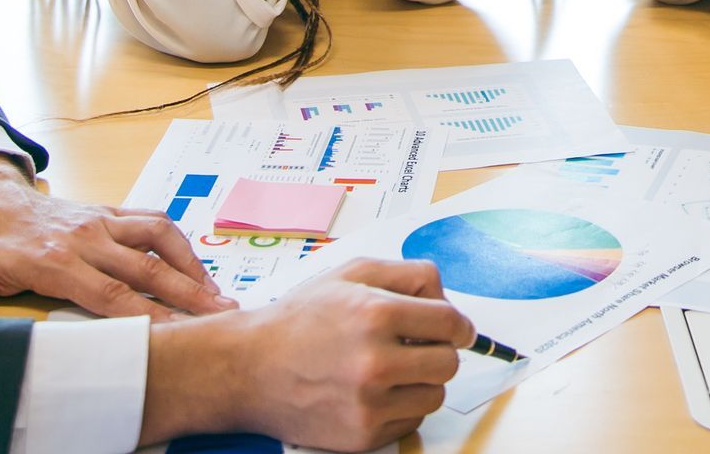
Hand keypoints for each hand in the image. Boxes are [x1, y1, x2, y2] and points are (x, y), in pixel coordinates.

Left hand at [0, 153, 235, 321]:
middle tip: (222, 312)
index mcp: (55, 260)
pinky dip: (177, 240)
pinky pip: (150, 220)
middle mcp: (86, 238)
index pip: (111, 295)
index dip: (147, 316)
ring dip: (190, 264)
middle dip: (187, 292)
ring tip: (215, 291)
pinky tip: (192, 262)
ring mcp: (99, 221)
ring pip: (158, 237)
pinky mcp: (106, 211)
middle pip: (147, 269)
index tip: (178, 333)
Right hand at [150, 258, 471, 451]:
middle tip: (414, 347)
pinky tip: (372, 391)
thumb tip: (448, 298)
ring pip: (434, 396)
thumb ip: (406, 275)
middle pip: (449, 363)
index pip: (451, 323)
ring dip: (420, 381)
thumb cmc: (300, 319)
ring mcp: (369, 404)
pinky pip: (411, 422)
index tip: (456, 329)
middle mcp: (374, 361)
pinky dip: (400, 407)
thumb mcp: (351, 273)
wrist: (250, 368)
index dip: (459, 325)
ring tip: (388, 368)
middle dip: (438, 351)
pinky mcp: (363, 436)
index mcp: (375, 313)